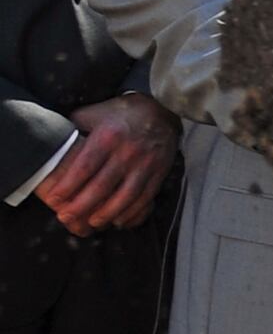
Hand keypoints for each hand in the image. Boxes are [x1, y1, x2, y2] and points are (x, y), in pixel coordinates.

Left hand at [37, 92, 175, 235]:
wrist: (160, 110)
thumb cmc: (120, 114)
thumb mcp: (94, 113)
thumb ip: (74, 128)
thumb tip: (52, 141)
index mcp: (108, 136)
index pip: (85, 166)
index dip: (68, 185)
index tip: (55, 198)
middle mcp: (128, 151)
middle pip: (102, 186)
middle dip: (82, 205)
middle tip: (66, 217)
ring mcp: (146, 163)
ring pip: (125, 196)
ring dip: (107, 213)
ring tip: (92, 223)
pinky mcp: (159, 172)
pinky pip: (145, 197)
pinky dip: (132, 212)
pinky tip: (119, 220)